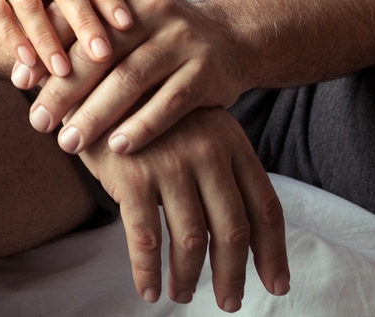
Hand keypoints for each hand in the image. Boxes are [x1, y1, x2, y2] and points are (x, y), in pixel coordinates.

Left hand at [29, 0, 249, 155]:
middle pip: (100, 53)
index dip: (44, 49)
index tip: (17, 83)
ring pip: (132, 81)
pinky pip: (171, 103)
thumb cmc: (157, 23)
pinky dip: (143, 126)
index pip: (76, 18)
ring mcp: (184, 40)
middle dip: (64, 91)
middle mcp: (155, 8)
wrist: (230, 40)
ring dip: (97, 116)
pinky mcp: (208, 72)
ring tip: (68, 144)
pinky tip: (119, 148)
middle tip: (37, 123)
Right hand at [78, 108, 288, 308]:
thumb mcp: (199, 130)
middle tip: (229, 302)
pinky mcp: (132, 176)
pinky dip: (148, 273)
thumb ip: (224, 170)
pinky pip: (146, 241)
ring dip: (188, 278)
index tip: (276, 285)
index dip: (273, 253)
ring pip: (191, 241)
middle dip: (232, 275)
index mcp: (232, 142)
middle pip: (233, 230)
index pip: (266, 207)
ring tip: (182, 294)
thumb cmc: (151, 116)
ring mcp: (170, 163)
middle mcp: (208, 151)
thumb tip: (246, 234)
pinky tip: (149, 290)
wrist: (98, 79)